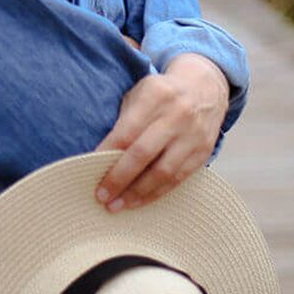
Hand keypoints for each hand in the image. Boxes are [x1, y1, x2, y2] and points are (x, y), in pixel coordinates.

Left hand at [94, 53, 229, 211]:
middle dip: (119, 178)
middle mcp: (176, 115)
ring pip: (163, 172)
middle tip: (102, 196)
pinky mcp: (203, 152)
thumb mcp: (141, 92)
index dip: (107, 153)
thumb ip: (125, 119)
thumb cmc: (161, 93)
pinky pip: (178, 179)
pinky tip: (140, 201)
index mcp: (155, 96)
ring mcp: (193, 135)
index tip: (89, 168)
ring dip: (137, 193)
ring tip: (118, 205)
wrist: (204, 87)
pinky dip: (157, 193)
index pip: (126, 131)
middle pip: (143, 154)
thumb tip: (102, 154)